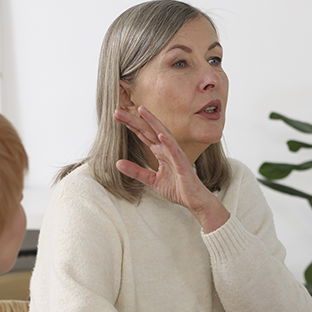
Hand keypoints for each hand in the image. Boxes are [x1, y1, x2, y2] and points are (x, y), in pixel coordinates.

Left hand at [113, 106, 229, 232]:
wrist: (195, 201)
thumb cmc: (177, 189)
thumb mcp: (151, 180)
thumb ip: (136, 171)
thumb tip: (117, 163)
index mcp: (160, 151)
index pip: (143, 134)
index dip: (130, 125)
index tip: (116, 116)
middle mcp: (167, 149)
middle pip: (148, 130)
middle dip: (134, 120)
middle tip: (117, 111)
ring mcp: (175, 154)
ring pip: (163, 134)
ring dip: (152, 122)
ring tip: (141, 110)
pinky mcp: (183, 164)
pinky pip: (175, 151)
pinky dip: (168, 142)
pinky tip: (160, 134)